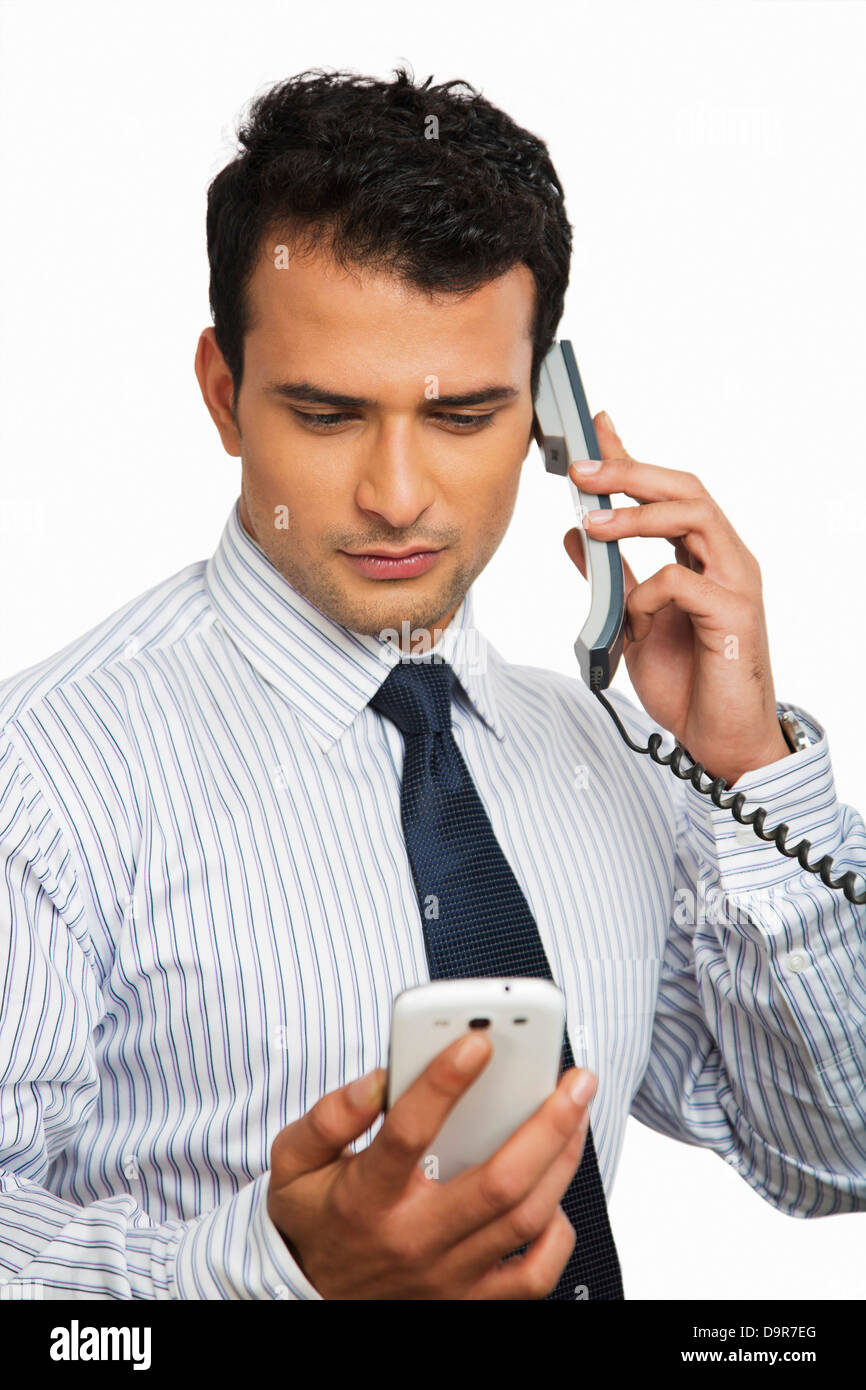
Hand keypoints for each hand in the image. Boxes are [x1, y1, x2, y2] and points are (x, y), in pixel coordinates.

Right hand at [267, 1032, 594, 1299]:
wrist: (311, 1301)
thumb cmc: (314, 1219)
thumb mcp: (294, 1162)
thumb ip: (329, 1116)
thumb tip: (378, 1079)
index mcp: (366, 1197)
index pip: (408, 1135)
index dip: (444, 1083)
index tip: (478, 1042)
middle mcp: (413, 1239)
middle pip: (497, 1183)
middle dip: (546, 1124)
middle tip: (575, 1081)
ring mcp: (447, 1276)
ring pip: (525, 1219)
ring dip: (562, 1161)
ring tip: (576, 1116)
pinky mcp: (470, 1300)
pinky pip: (534, 1277)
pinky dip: (557, 1234)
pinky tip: (555, 1194)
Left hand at [563, 412, 790, 784]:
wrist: (721, 742)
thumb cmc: (690, 682)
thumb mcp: (635, 623)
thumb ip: (612, 577)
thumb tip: (576, 534)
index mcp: (703, 557)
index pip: (669, 491)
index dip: (632, 457)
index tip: (596, 428)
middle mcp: (727, 560)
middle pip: (686, 489)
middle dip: (632, 471)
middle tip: (583, 469)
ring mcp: (736, 585)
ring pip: (695, 517)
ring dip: (639, 514)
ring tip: (594, 522)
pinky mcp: (735, 616)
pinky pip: (685, 581)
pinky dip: (649, 591)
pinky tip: (635, 616)